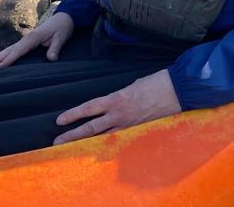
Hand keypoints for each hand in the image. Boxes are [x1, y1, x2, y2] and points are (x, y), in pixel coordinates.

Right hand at [0, 11, 74, 67]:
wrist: (65, 17)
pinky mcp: (27, 42)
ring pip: (8, 50)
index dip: (9, 59)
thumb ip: (55, 48)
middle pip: (9, 50)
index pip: (19, 50)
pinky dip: (3, 56)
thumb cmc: (63, 27)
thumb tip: (51, 59)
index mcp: (33, 37)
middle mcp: (27, 38)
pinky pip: (13, 50)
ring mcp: (26, 40)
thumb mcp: (62, 37)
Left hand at [53, 69, 180, 144]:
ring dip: (86, 143)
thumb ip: (120, 96)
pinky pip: (119, 140)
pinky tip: (99, 152)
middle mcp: (120, 114)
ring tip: (72, 150)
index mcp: (117, 98)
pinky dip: (107, 145)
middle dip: (72, 135)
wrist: (177, 89)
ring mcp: (129, 125)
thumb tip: (115, 103)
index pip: (89, 108)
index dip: (74, 114)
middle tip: (57, 142)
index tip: (60, 121)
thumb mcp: (133, 85)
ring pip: (102, 137)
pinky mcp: (138, 130)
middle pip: (91, 128)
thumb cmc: (156, 82)